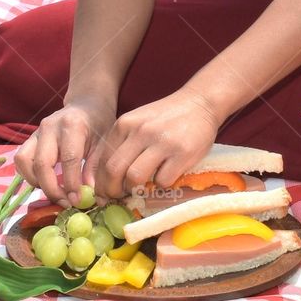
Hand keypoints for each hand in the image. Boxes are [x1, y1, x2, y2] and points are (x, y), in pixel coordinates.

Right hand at [14, 93, 116, 208]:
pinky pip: (21, 159)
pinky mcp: (30, 137)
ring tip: (54, 192)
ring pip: (24, 161)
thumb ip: (95, 168)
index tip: (77, 201)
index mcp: (72, 125)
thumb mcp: (103, 143)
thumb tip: (89, 195)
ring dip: (36, 182)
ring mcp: (37, 131)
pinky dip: (28, 175)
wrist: (87, 104)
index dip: (71, 184)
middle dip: (51, 189)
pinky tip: (45, 182)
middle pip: (42, 163)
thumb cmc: (98, 123)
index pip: (68, 159)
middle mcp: (50, 126)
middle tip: (65, 203)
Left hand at [91, 88, 221, 202]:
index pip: (104, 160)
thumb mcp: (138, 122)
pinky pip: (163, 181)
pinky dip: (161, 185)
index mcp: (125, 124)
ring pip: (135, 177)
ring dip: (136, 189)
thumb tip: (107, 177)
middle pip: (114, 170)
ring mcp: (161, 142)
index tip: (106, 192)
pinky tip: (165, 176)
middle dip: (113, 190)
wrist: (199, 102)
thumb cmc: (166, 116)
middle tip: (119, 197)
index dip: (102, 182)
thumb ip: (123, 144)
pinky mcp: (182, 153)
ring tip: (142, 188)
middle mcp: (140, 131)